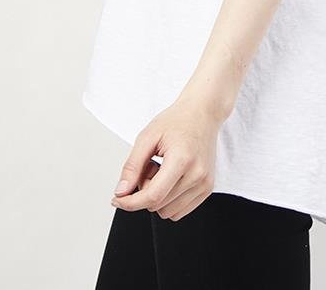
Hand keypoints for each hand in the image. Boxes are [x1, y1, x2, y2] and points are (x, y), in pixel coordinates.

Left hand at [110, 95, 221, 221]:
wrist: (202, 113)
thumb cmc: (177, 120)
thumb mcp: (147, 137)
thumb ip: (132, 166)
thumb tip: (121, 192)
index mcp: (182, 159)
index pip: (153, 196)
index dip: (131, 202)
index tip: (117, 200)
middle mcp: (197, 175)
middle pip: (157, 205)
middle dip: (145, 190)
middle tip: (150, 165)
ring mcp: (204, 183)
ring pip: (168, 212)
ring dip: (158, 197)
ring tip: (162, 170)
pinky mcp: (207, 189)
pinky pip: (179, 211)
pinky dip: (169, 200)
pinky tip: (171, 178)